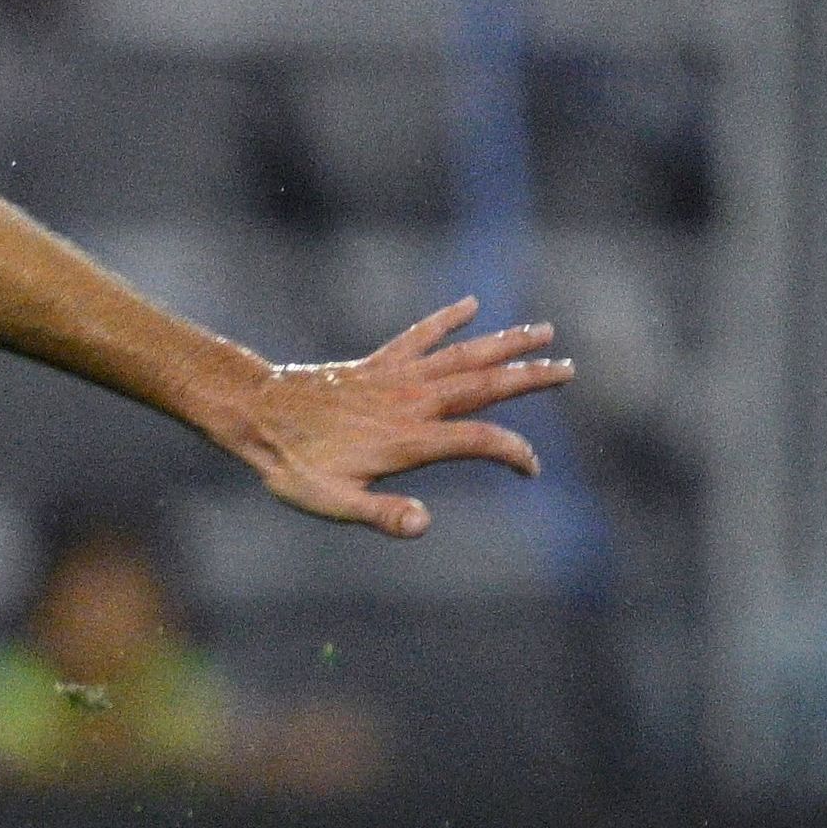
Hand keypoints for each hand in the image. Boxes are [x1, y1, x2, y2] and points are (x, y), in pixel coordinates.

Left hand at [221, 300, 574, 536]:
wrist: (256, 415)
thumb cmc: (293, 466)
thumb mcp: (334, 503)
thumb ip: (382, 516)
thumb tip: (424, 524)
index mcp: (410, 439)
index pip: (480, 440)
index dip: (513, 453)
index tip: (530, 468)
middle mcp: (412, 401)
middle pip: (484, 385)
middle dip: (529, 378)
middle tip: (570, 368)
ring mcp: (397, 377)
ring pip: (462, 354)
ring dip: (504, 343)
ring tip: (544, 331)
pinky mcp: (377, 363)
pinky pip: (419, 336)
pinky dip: (445, 320)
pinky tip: (471, 304)